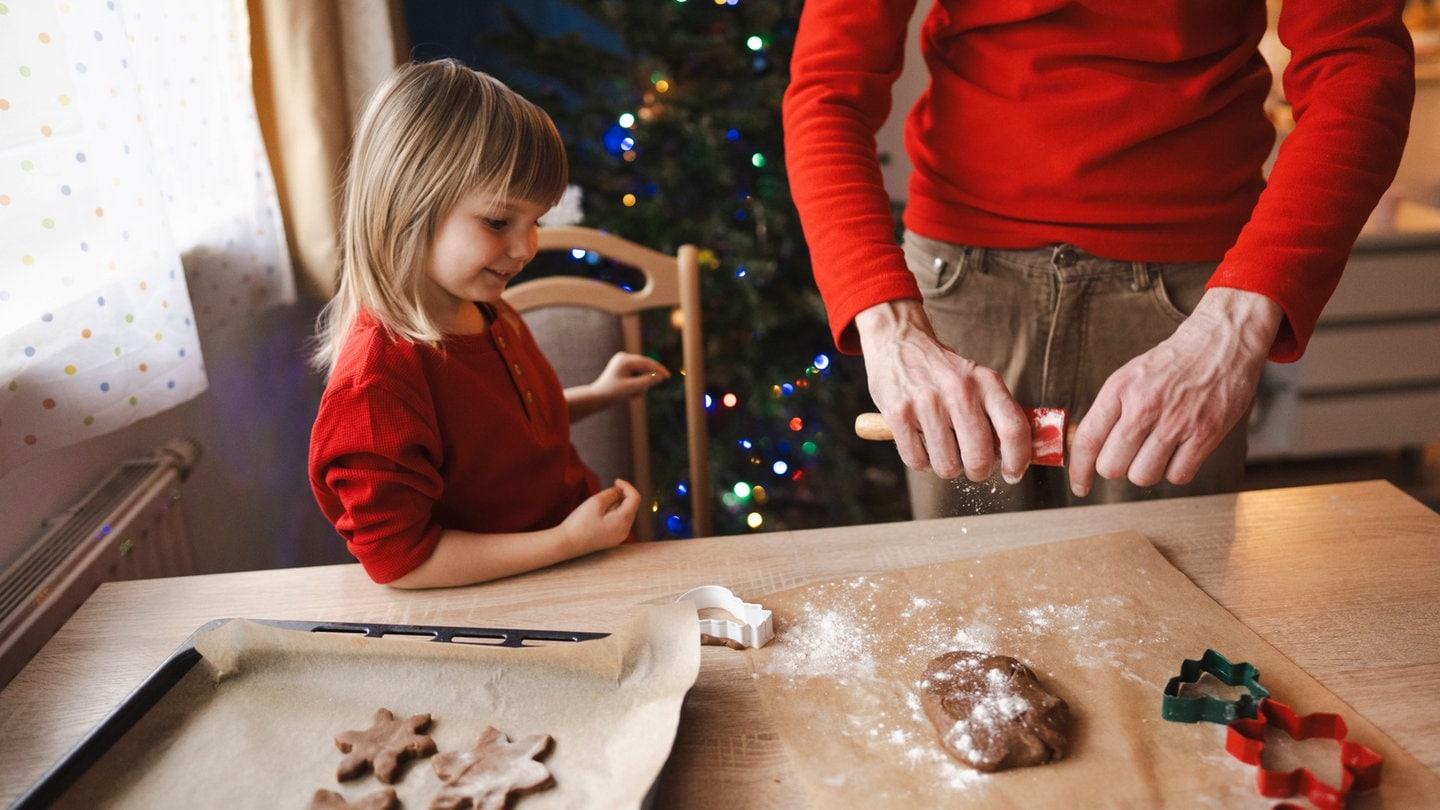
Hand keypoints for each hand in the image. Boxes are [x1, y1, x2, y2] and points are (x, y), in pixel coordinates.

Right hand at [560, 479, 640, 554]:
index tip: (615, 480)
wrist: (566, 544)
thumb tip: (620, 491)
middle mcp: (625, 531)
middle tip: (604, 492)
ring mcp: (618, 537)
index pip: (635, 498)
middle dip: (622, 495)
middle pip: (631, 507)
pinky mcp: (611, 540)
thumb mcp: (596, 502)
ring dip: (616, 505)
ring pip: (625, 515)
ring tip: (599, 504)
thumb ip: (611, 493)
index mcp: (623, 520)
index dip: (627, 486)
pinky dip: (613, 514)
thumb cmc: (580, 523)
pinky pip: (618, 523)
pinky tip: (598, 514)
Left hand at [567, 353, 668, 421]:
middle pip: (645, 366)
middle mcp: (624, 357)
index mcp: (624, 359)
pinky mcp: (623, 367)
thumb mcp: (631, 388)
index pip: (647, 363)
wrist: (597, 397)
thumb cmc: (613, 393)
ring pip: (642, 371)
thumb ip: (646, 382)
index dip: (658, 370)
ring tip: (632, 395)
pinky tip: (630, 393)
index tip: (668, 377)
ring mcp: (623, 361)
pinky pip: (636, 374)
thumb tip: (660, 377)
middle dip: (646, 380)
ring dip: (641, 384)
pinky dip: (637, 383)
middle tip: (643, 392)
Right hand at [855, 300, 1029, 482]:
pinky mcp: (898, 413)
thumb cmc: (943, 371)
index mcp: (986, 382)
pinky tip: (921, 443)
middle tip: (973, 467)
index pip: (1014, 430)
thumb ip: (998, 413)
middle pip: (979, 457)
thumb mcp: (978, 379)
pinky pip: (916, 461)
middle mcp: (958, 390)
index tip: (1012, 473)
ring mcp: (926, 402)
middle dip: (978, 472)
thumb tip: (1019, 456)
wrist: (898, 341)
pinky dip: (921, 462)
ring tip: (942, 448)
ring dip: (947, 467)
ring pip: (947, 465)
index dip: (1018, 460)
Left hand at [1067, 288, 1281, 494]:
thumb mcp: (1128, 377)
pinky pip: (1178, 476)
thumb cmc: (1172, 363)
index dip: (1078, 471)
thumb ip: (1107, 412)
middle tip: (1129, 456)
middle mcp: (1144, 406)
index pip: (1087, 440)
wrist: (1221, 341)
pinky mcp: (1206, 433)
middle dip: (1117, 468)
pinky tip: (1180, 452)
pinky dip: (1177, 471)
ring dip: (1147, 471)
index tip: (1080, 485)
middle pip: (1112, 467)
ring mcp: (1175, 421)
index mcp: (1119, 389)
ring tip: (1157, 450)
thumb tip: (1085, 450)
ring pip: (1143, 476)